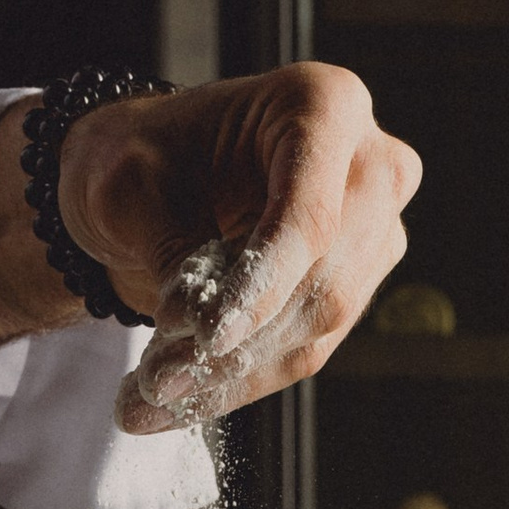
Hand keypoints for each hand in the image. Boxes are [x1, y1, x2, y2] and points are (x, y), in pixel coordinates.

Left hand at [0, 66, 420, 429]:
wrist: (150, 174)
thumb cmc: (143, 155)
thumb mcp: (133, 183)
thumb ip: (171, 247)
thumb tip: (198, 331)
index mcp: (323, 105)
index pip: (307, 215)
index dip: (263, 283)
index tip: (209, 336)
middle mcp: (370, 164)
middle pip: (324, 279)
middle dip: (239, 344)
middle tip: (157, 384)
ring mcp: (375, 227)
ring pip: (319, 327)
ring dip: (232, 374)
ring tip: (145, 401)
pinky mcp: (357, 282)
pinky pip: (307, 347)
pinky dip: (239, 380)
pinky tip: (176, 402)